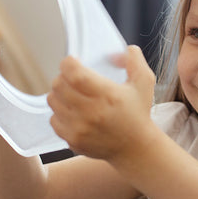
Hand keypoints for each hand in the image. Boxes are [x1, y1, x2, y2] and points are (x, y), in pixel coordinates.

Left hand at [47, 46, 156, 161]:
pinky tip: (71, 111)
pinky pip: (53, 119)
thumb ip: (134, 60)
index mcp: (107, 95)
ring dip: (59, 93)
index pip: (74, 73)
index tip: (73, 61)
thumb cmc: (138, 113)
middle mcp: (91, 112)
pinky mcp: (72, 140)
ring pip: (53, 100)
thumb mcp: (144, 82)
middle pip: (59, 85)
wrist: (135, 148)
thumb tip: (122, 49)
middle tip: (72, 77)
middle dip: (63, 76)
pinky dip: (59, 112)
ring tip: (71, 93)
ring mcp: (79, 128)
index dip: (68, 63)